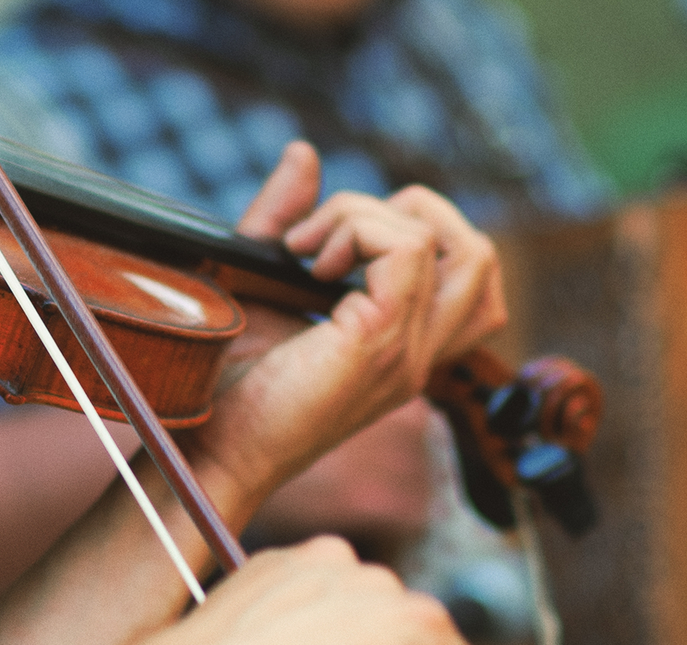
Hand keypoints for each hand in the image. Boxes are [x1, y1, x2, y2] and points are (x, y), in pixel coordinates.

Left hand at [183, 142, 504, 522]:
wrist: (204, 449)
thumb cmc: (221, 383)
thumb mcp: (254, 282)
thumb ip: (282, 219)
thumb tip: (305, 153)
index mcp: (400, 346)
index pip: (464, 275)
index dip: (399, 229)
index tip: (309, 247)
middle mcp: (416, 354)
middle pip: (481, 257)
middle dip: (408, 211)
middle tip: (322, 237)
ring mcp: (407, 354)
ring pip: (462, 245)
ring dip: (376, 216)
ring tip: (310, 249)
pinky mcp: (380, 345)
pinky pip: (408, 249)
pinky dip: (356, 228)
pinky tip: (305, 260)